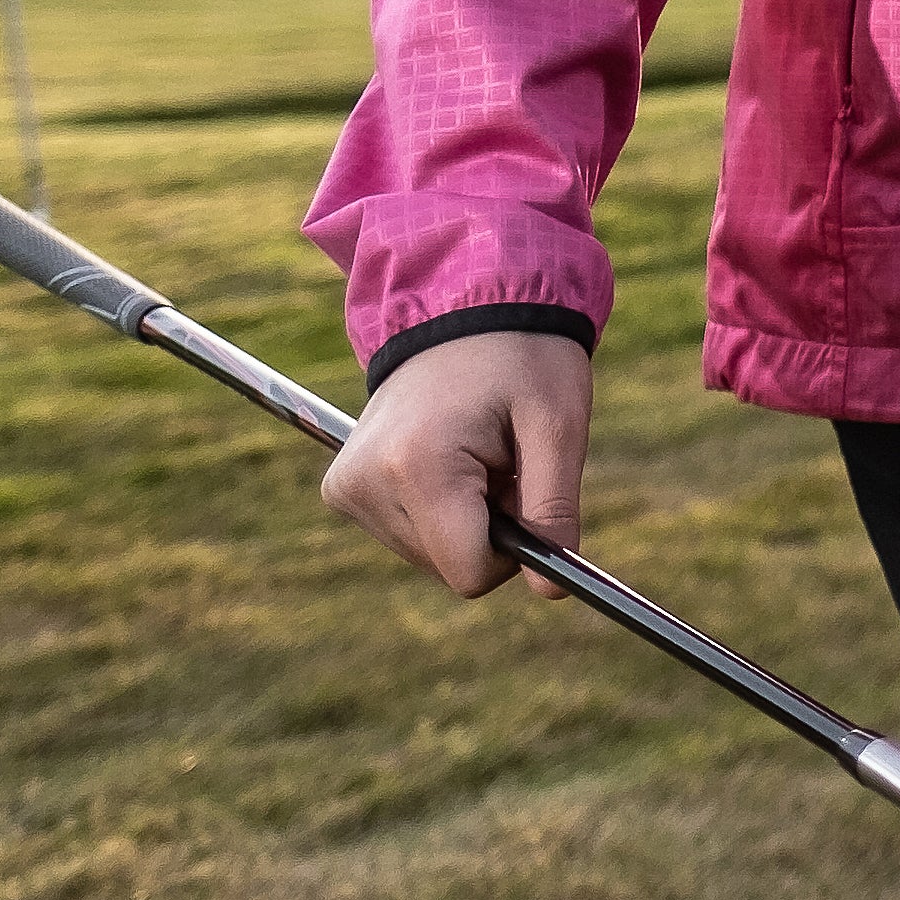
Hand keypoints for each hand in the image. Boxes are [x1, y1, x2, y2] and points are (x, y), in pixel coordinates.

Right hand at [322, 327, 595, 597]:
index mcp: (417, 467)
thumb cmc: (522, 359)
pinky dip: (437, 507)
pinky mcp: (341, 488)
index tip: (524, 493)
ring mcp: (345, 488)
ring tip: (475, 450)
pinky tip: (447, 454)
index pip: (469, 572)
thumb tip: (548, 591)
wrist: (462, 307)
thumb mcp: (558, 426)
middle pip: (448, 567)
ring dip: (465, 517)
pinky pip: (405, 534)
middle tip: (501, 460)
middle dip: (488, 528)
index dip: (513, 549)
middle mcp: (364, 483)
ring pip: (428, 556)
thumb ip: (553, 510)